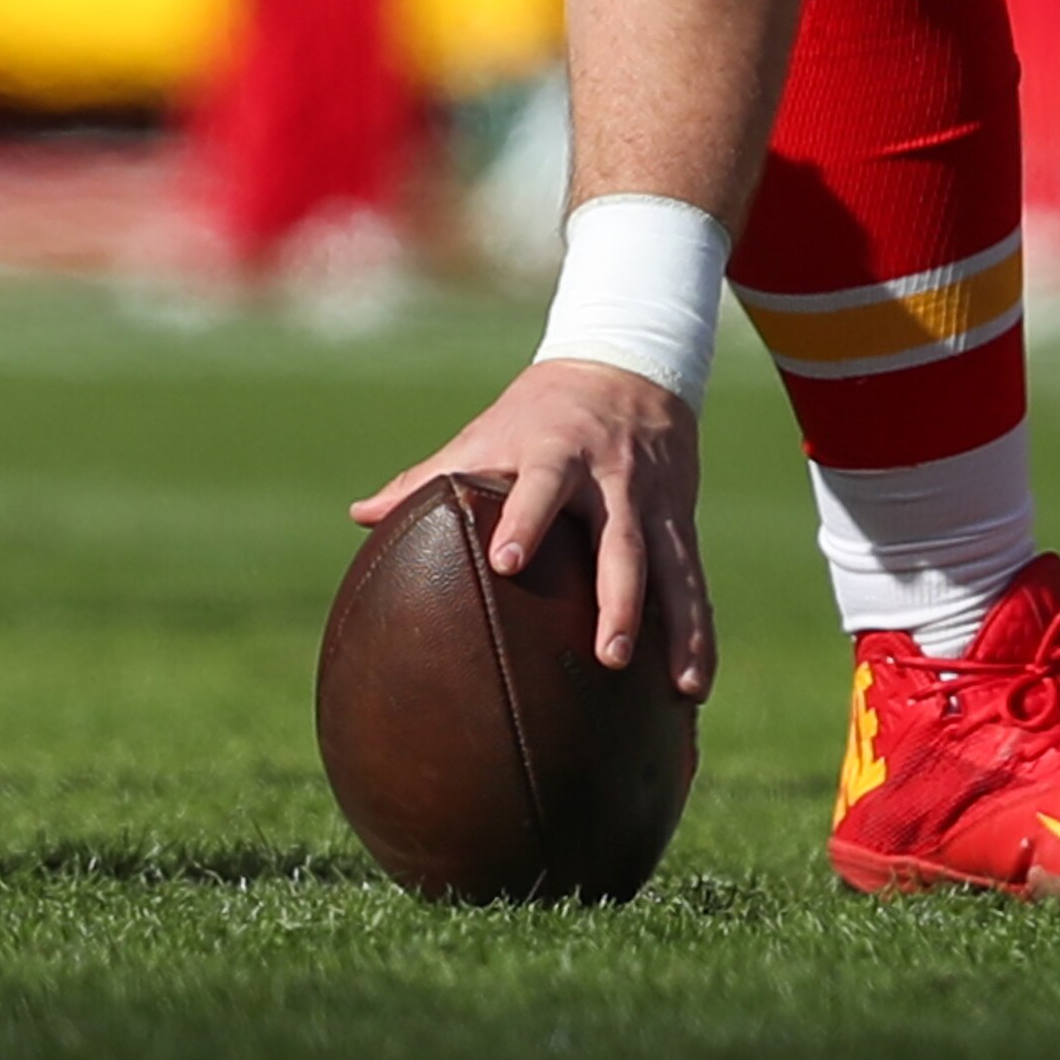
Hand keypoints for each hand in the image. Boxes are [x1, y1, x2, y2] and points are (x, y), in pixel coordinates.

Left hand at [351, 359, 710, 695]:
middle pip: (623, 543)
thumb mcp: (489, 433)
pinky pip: (694, 586)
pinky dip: (700, 636)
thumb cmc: (541, 413)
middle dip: (620, 599)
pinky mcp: (682, 526)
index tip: (505, 562)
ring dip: (678, 631)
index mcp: (559, 452)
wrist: (631, 368)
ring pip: (674, 572)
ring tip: (680, 689)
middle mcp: (614, 482)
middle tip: (609, 653)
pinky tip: (694, 690)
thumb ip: (428, 475)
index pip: (543, 484)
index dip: (526, 520)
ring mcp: (656, 506)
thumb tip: (360, 515)